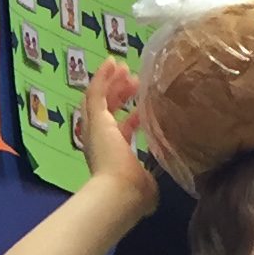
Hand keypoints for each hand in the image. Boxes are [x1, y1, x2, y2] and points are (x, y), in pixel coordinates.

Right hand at [78, 60, 158, 216]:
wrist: (120, 192)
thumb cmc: (135, 191)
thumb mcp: (148, 181)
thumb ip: (152, 176)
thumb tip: (159, 180)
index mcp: (114, 155)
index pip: (122, 131)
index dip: (132, 118)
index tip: (142, 108)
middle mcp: (102, 141)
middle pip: (108, 110)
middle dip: (120, 94)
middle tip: (134, 80)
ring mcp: (96, 130)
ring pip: (100, 99)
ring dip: (111, 82)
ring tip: (123, 68)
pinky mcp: (95, 120)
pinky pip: (95, 93)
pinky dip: (102, 77)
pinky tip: (111, 62)